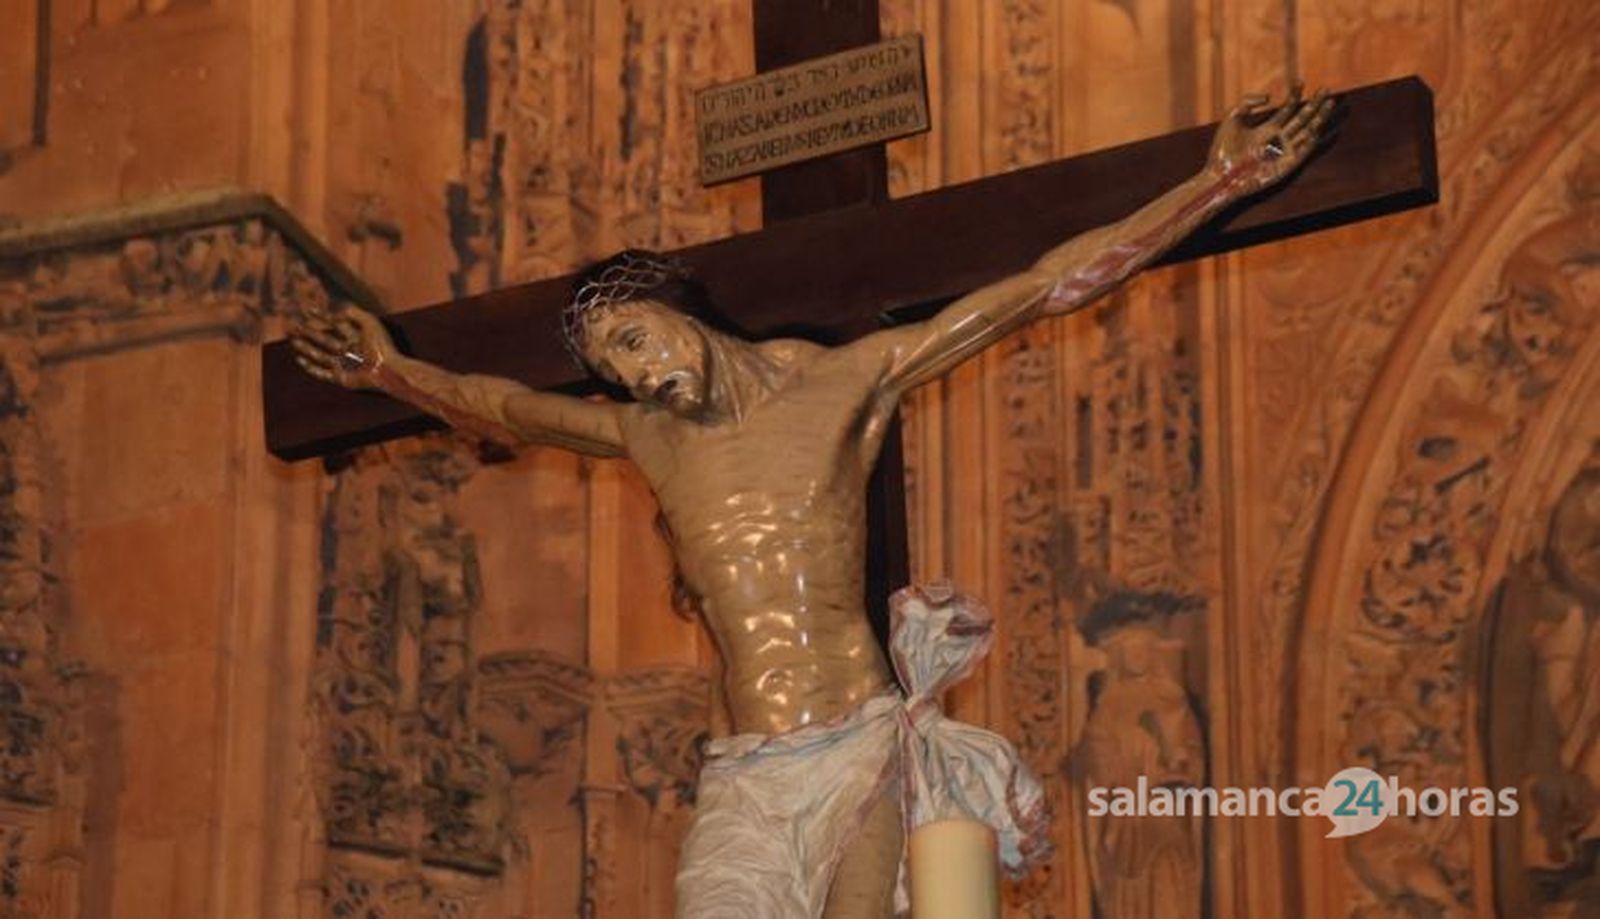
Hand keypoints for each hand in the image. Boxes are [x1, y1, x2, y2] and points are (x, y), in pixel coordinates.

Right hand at [290, 303, 396, 389]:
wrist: (387, 370)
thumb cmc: (381, 346)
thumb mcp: (369, 322)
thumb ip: (353, 312)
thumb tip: (333, 311)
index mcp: (356, 336)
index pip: (336, 323)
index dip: (322, 315)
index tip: (308, 309)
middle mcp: (348, 350)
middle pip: (324, 339)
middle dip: (309, 332)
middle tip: (294, 325)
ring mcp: (344, 364)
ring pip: (320, 354)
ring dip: (306, 347)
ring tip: (293, 340)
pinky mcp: (341, 378)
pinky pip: (322, 373)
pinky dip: (310, 367)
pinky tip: (300, 360)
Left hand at [1206, 85, 1334, 194]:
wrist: (1220, 175)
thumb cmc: (1222, 150)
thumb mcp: (1232, 118)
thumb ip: (1248, 102)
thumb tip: (1271, 98)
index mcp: (1267, 128)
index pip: (1287, 109)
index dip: (1295, 95)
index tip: (1300, 82)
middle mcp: (1278, 139)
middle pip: (1303, 118)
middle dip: (1315, 104)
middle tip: (1327, 89)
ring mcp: (1284, 151)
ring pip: (1308, 131)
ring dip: (1320, 118)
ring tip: (1330, 103)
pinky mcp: (1287, 165)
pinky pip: (1304, 151)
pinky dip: (1312, 140)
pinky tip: (1318, 126)